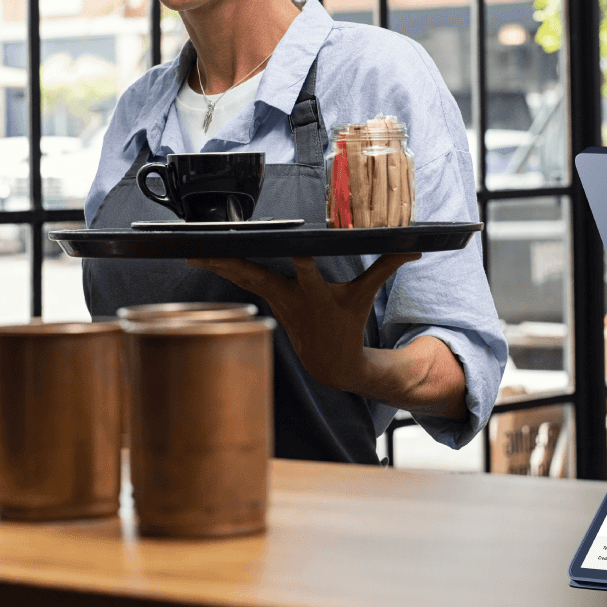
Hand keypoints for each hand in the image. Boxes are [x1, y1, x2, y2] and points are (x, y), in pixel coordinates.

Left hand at [186, 254, 466, 419]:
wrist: (330, 362)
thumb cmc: (347, 324)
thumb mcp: (366, 295)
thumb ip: (387, 266)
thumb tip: (416, 248)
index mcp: (315, 293)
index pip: (307, 269)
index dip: (301, 258)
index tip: (291, 244)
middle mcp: (289, 296)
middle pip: (256, 273)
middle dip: (232, 261)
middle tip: (206, 245)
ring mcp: (274, 299)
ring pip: (240, 276)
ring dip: (216, 262)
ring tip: (190, 247)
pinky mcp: (266, 299)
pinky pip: (240, 280)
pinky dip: (221, 267)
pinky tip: (199, 256)